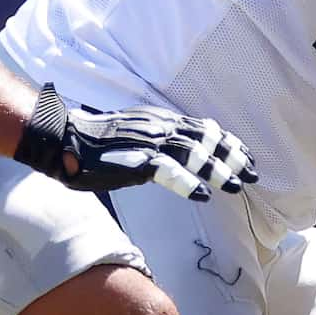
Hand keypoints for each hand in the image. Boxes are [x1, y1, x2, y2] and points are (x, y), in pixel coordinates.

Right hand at [14, 84, 255, 200]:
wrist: (63, 139)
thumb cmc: (94, 141)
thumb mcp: (134, 133)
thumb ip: (157, 140)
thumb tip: (177, 153)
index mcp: (159, 120)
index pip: (203, 127)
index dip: (228, 142)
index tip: (247, 157)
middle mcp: (158, 127)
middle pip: (205, 139)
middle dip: (232, 157)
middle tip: (252, 175)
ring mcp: (147, 142)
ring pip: (193, 153)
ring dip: (218, 171)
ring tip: (236, 186)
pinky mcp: (133, 160)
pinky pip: (166, 170)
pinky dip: (187, 182)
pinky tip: (203, 194)